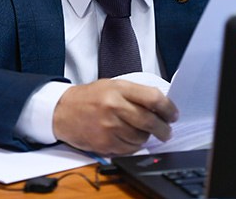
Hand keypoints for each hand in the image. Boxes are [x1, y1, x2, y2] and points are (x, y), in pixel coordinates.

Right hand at [52, 79, 178, 155]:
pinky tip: (130, 139)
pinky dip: (134, 146)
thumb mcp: (113, 85)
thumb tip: (161, 106)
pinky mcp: (104, 143)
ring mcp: (108, 126)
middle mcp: (114, 106)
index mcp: (119, 88)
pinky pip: (129, 149)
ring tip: (143, 133)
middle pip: (150, 121)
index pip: (153, 98)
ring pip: (141, 138)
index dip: (168, 108)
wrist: (63, 111)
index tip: (173, 115)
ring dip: (147, 137)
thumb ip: (135, 94)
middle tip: (167, 131)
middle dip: (163, 129)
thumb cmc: (90, 97)